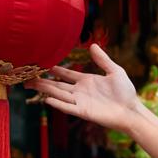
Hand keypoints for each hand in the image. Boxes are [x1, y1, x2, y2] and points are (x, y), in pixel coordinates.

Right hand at [24, 44, 140, 131]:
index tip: (42, 63)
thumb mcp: (115, 72)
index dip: (54, 69)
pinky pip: (68, 107)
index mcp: (86, 80)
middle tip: (26, 75)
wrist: (131, 110)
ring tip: (30, 84)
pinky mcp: (83, 112)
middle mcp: (80, 91)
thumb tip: (93, 45)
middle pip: (57, 84)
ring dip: (45, 90)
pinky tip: (47, 99)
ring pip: (58, 94)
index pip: (66, 74)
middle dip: (42, 80)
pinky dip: (58, 103)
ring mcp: (80, 102)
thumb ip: (103, 60)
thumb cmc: (125, 92)